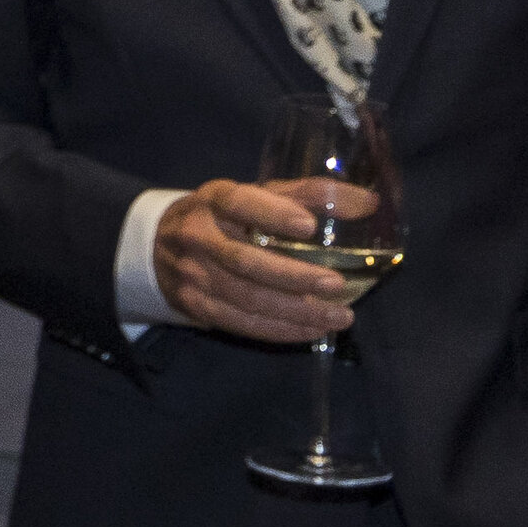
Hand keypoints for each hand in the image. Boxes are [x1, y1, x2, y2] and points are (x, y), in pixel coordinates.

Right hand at [153, 179, 366, 343]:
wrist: (158, 245)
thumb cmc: (226, 217)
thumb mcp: (257, 195)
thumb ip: (309, 196)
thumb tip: (369, 202)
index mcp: (214, 200)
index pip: (240, 203)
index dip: (273, 215)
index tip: (309, 226)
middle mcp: (197, 236)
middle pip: (245, 261)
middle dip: (294, 276)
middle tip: (337, 285)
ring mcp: (193, 273)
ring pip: (246, 298)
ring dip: (295, 311)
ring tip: (339, 317)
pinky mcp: (194, 304)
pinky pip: (239, 322)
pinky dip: (278, 330)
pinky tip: (311, 331)